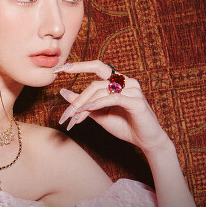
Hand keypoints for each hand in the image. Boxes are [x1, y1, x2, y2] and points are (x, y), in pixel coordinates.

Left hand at [56, 60, 170, 151]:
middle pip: (95, 83)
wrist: (144, 140)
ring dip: (84, 105)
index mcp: (118, 81)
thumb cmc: (123, 125)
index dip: (79, 66)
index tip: (60, 68)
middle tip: (67, 113)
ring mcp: (133, 90)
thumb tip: (64, 92)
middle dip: (79, 99)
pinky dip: (97, 104)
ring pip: (100, 91)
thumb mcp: (98, 113)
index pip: (96, 66)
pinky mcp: (136, 101)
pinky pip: (112, 98)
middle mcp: (126, 81)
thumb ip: (83, 102)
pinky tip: (88, 110)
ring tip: (76, 118)